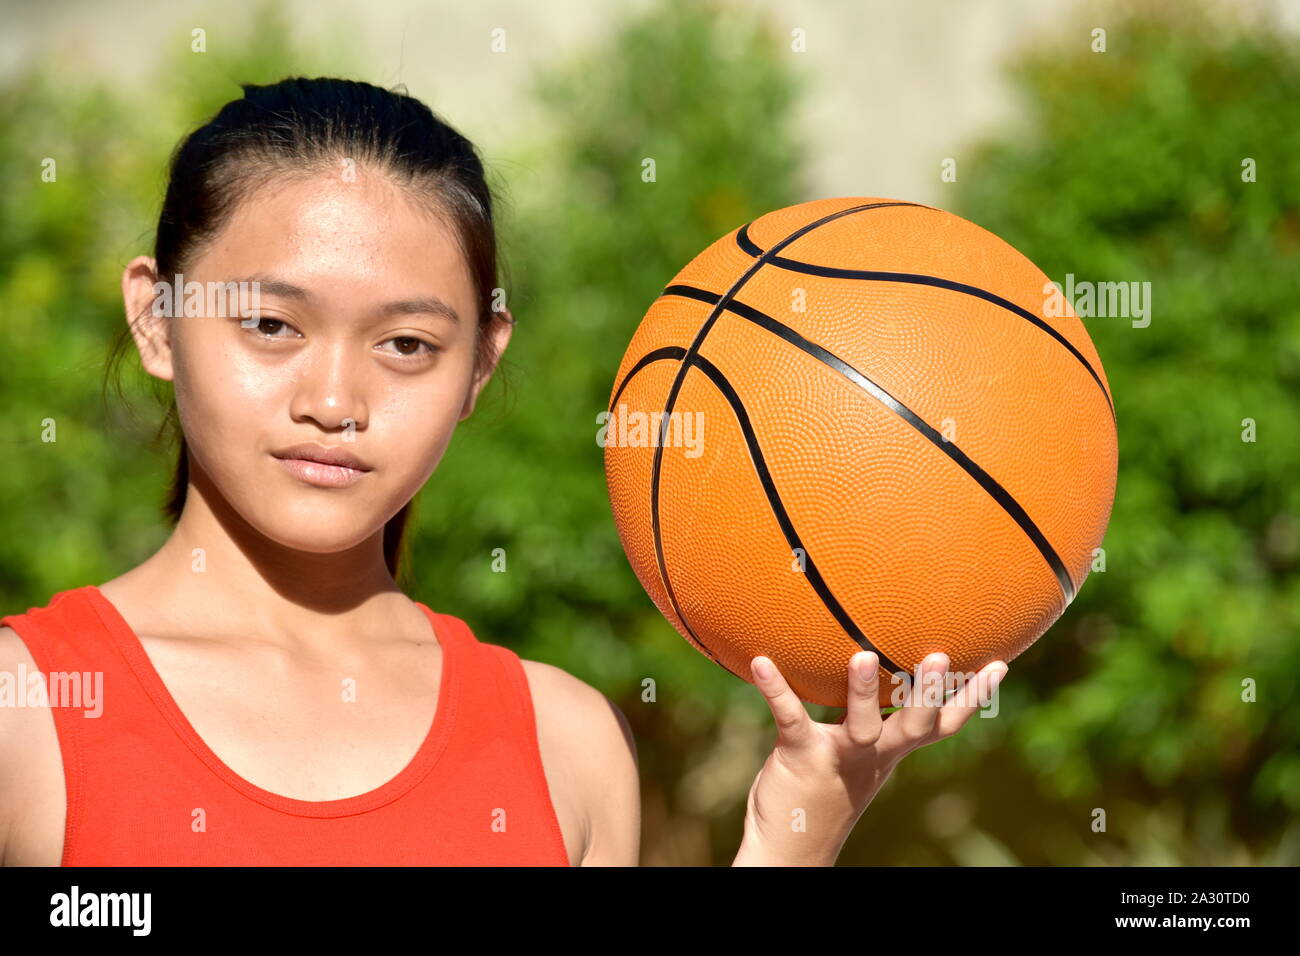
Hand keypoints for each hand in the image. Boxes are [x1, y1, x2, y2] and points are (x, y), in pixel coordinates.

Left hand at [732, 650, 1008, 865]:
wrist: (790, 847)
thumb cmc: (821, 791)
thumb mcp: (852, 751)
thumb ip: (860, 714)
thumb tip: (865, 662)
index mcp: (889, 751)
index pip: (940, 724)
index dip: (971, 698)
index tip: (999, 664)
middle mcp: (872, 754)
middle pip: (913, 725)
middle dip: (928, 693)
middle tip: (939, 655)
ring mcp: (839, 756)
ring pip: (862, 725)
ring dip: (865, 692)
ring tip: (863, 657)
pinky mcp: (800, 756)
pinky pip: (790, 718)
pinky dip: (775, 689)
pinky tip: (762, 663)